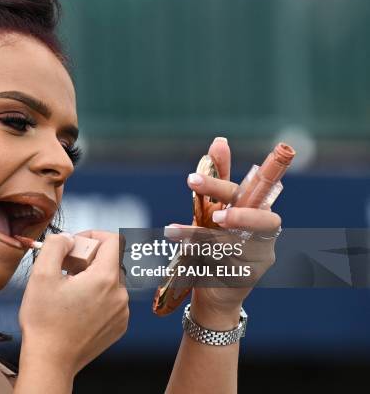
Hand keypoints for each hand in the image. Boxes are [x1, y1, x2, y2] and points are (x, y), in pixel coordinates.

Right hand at [18, 231, 128, 375]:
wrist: (50, 361)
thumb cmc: (44, 321)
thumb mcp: (42, 274)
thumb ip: (56, 244)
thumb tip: (68, 238)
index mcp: (105, 279)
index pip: (113, 240)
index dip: (92, 235)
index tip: (74, 245)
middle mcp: (120, 295)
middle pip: (110, 260)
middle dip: (88, 258)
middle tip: (64, 269)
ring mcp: (122, 312)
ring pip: (110, 280)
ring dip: (91, 277)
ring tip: (68, 290)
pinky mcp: (119, 326)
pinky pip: (111, 299)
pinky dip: (96, 295)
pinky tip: (76, 306)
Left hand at [174, 138, 280, 325]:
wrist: (212, 295)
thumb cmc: (213, 248)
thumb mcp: (211, 213)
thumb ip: (218, 181)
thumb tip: (219, 142)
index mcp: (256, 209)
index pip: (254, 185)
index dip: (241, 166)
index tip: (216, 148)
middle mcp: (264, 230)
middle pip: (251, 207)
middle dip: (220, 191)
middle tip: (192, 181)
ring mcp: (262, 252)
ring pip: (234, 237)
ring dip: (200, 231)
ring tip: (173, 229)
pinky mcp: (252, 273)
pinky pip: (227, 260)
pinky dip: (201, 254)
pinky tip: (182, 250)